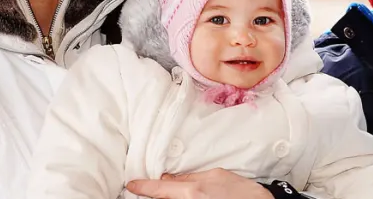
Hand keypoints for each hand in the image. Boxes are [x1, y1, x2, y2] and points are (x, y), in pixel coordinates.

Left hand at [126, 169, 271, 198]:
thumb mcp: (215, 175)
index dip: (142, 187)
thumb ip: (190, 177)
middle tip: (150, 187)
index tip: (132, 185)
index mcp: (192, 192)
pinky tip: (185, 196)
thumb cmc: (240, 191)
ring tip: (176, 191)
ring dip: (168, 197)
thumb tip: (169, 179)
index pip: (159, 190)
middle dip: (156, 193)